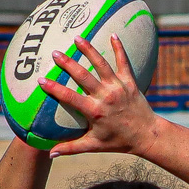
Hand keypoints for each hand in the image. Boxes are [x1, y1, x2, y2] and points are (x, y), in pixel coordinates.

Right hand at [42, 36, 160, 156]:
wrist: (147, 136)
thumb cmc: (118, 142)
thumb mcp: (93, 145)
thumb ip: (70, 148)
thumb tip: (49, 154)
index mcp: (95, 111)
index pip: (70, 97)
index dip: (54, 89)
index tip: (41, 80)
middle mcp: (106, 96)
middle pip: (83, 76)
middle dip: (68, 63)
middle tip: (54, 52)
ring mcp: (119, 87)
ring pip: (102, 64)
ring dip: (89, 50)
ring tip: (77, 38)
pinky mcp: (130, 82)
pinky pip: (124, 62)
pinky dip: (119, 48)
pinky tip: (113, 34)